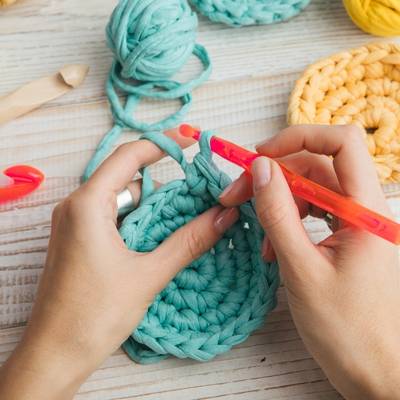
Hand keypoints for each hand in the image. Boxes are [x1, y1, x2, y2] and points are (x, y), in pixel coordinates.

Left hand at [0, 130, 238, 399]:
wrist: (54, 355)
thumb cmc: (93, 315)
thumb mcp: (148, 274)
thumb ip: (189, 241)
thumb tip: (225, 215)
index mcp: (88, 203)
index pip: (129, 156)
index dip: (163, 144)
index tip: (191, 142)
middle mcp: (77, 206)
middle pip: (127, 177)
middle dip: (163, 182)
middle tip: (198, 191)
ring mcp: (75, 223)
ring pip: (122, 199)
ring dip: (153, 207)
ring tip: (185, 219)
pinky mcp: (79, 240)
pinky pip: (113, 217)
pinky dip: (138, 221)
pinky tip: (160, 237)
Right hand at [220, 125, 399, 399]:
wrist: (374, 371)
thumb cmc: (346, 330)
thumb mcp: (301, 268)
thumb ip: (278, 214)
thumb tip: (260, 169)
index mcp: (366, 211)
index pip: (341, 144)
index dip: (299, 137)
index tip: (260, 155)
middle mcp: (365, 209)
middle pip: (316, 167)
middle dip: (273, 176)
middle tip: (235, 195)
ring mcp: (356, 223)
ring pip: (311, 190)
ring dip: (278, 203)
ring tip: (258, 234)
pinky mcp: (346, 237)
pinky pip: (313, 213)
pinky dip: (288, 221)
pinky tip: (273, 245)